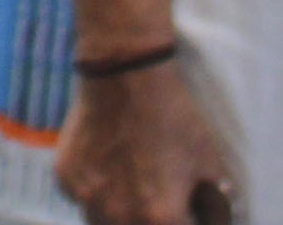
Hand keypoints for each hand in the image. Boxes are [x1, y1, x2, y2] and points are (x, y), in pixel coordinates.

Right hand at [55, 57, 238, 224]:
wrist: (126, 73)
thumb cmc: (174, 117)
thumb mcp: (211, 163)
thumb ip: (215, 206)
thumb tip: (216, 221)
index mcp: (161, 219)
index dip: (183, 220)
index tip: (184, 211)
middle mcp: (120, 217)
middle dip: (150, 219)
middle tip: (156, 196)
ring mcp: (88, 199)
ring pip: (102, 223)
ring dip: (118, 213)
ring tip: (131, 182)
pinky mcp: (66, 178)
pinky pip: (82, 199)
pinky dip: (95, 190)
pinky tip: (108, 163)